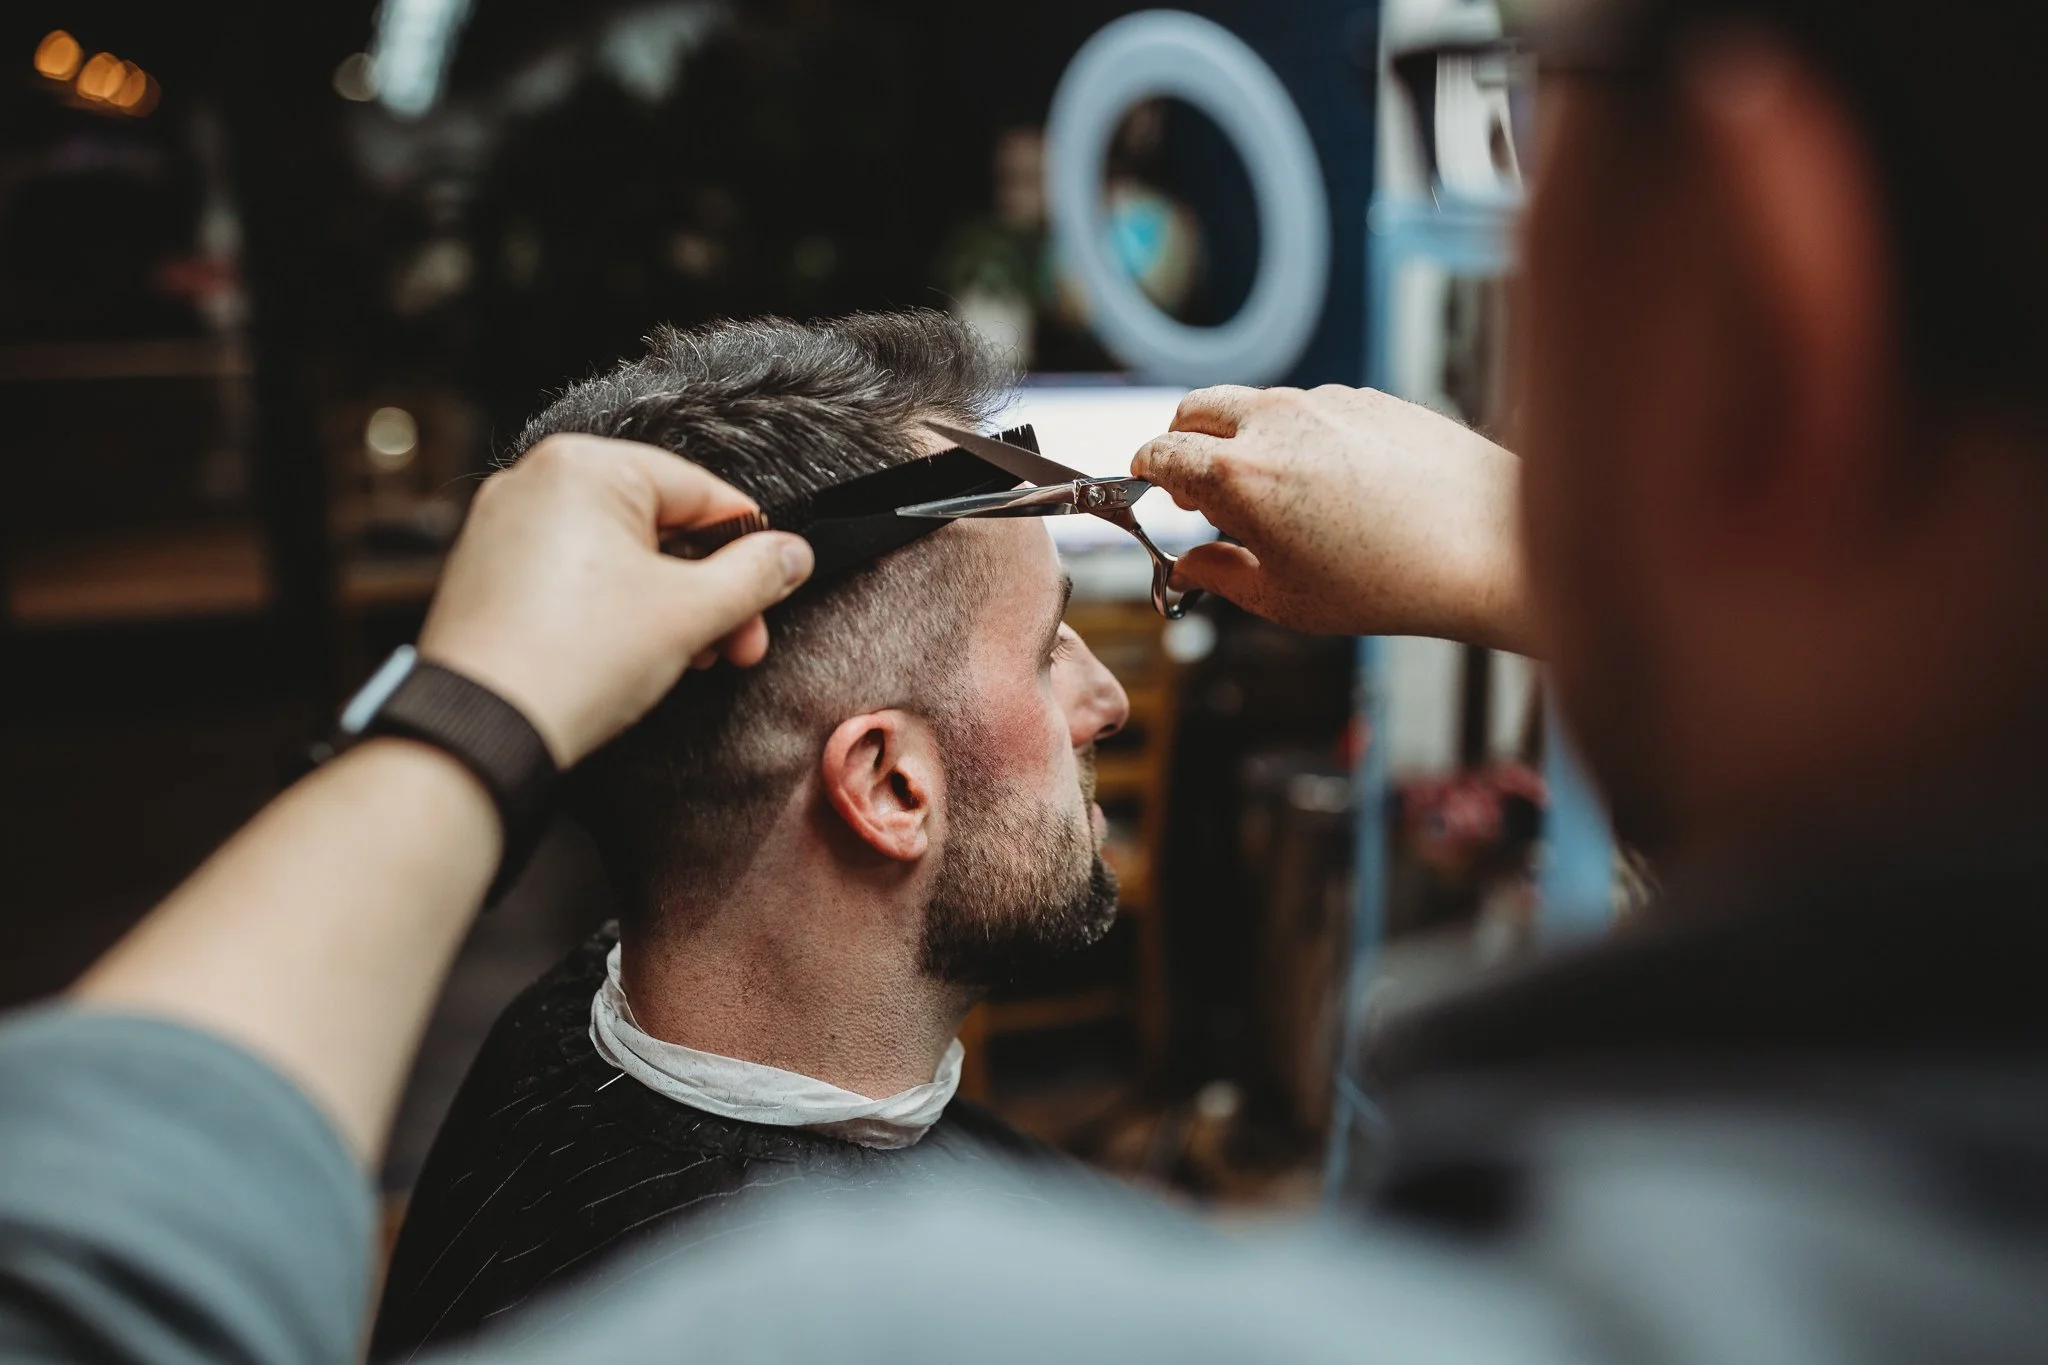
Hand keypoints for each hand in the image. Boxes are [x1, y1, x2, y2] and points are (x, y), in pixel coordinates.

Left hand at [419, 435, 812, 764]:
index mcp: (585, 466)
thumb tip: (790, 554)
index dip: (750, 544)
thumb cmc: (574, 659)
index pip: (700, 491)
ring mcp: (506, 527)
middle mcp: (537, 481)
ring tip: (692, 656)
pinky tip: (640, 655)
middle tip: (740, 641)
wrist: (482, 728)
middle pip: (660, 525)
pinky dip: (616, 609)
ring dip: (669, 606)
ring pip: (620, 554)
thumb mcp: (691, 613)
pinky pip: (575, 575)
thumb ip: (754, 575)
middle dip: (710, 590)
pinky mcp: (490, 573)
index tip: (777, 583)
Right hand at [1134, 385, 1536, 653]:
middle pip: (1196, 408)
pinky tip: (1335, 485)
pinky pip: (1312, 407)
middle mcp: (1276, 423)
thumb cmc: (1390, 582)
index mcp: (1240, 475)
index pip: (1160, 452)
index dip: (1145, 472)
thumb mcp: (1284, 600)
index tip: (1150, 487)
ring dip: (1245, 439)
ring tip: (1278, 499)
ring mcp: (1325, 402)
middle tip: (1198, 491)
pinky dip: (1301, 435)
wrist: (1487, 544)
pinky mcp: (1368, 398)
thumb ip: (1219, 576)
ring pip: (1256, 405)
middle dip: (1184, 442)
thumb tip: (1190, 566)